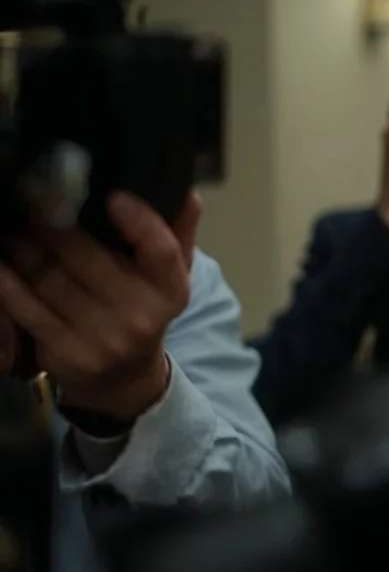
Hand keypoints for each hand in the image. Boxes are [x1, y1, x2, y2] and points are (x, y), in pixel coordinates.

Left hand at [0, 191, 199, 419]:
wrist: (125, 379)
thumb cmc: (144, 311)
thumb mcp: (168, 277)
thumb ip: (176, 233)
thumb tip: (186, 192)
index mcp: (171, 292)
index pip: (162, 253)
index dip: (141, 223)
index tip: (115, 196)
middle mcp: (140, 318)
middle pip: (88, 260)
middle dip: (54, 225)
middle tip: (33, 198)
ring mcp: (101, 340)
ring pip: (51, 281)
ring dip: (23, 248)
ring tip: (12, 227)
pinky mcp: (64, 354)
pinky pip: (27, 308)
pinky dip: (7, 282)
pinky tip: (0, 263)